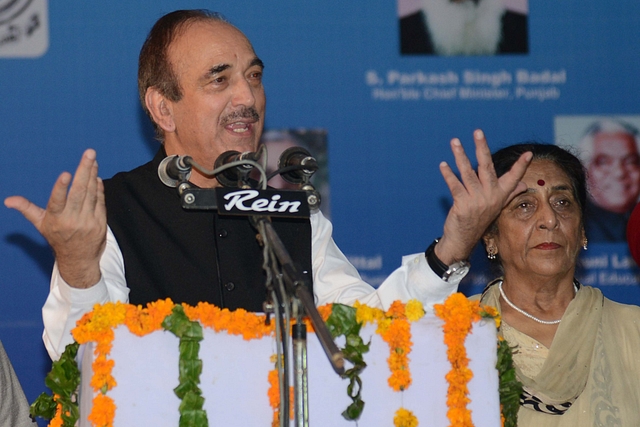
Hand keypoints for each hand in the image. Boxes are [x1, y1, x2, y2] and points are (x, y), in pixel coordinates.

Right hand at [4, 149, 106, 287]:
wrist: (78, 259)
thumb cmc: (58, 237)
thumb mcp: (41, 224)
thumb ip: (27, 209)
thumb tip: (8, 200)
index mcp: (55, 219)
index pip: (57, 201)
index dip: (61, 188)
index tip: (65, 174)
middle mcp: (72, 220)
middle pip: (79, 192)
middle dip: (84, 171)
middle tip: (89, 153)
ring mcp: (88, 221)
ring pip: (91, 194)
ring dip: (93, 175)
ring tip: (93, 160)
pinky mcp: (100, 223)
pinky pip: (100, 202)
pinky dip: (99, 189)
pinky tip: (96, 177)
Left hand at [435, 130, 531, 263]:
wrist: (463, 240)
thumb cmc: (479, 220)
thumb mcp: (496, 206)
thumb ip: (509, 192)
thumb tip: (524, 183)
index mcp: (499, 195)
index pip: (513, 178)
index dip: (521, 166)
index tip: (529, 153)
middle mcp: (490, 196)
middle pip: (486, 167)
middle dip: (482, 148)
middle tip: (478, 132)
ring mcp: (476, 200)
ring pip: (468, 173)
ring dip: (460, 156)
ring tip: (455, 141)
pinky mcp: (462, 205)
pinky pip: (455, 186)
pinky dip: (448, 175)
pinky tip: (443, 165)